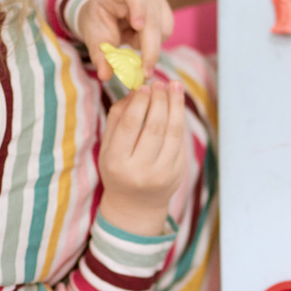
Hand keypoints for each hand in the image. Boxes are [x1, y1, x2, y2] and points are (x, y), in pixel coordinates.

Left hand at [79, 0, 174, 82]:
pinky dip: (152, 43)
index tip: (138, 26)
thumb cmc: (99, 19)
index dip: (138, 8)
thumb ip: (100, 55)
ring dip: (147, 45)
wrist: (107, 10)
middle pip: (152, 19)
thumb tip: (105, 75)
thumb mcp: (94, 36)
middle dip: (149, 48)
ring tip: (129, 38)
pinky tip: (138, 38)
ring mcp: (158, 2)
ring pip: (162, 29)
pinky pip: (165, 34)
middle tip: (145, 72)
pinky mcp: (165, 13)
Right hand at [97, 80, 187, 235]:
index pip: (130, 125)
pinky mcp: (177, 174)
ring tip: (175, 86)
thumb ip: (117, 119)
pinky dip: (180, 121)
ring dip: (176, 106)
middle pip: (154, 126)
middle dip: (160, 100)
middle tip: (161, 82)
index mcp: (117, 162)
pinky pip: (181, 142)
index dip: (139, 102)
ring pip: (173, 132)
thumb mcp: (108, 148)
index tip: (145, 86)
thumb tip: (136, 91)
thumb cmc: (118, 170)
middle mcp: (140, 170)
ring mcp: (162, 174)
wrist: (135, 207)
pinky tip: (178, 106)